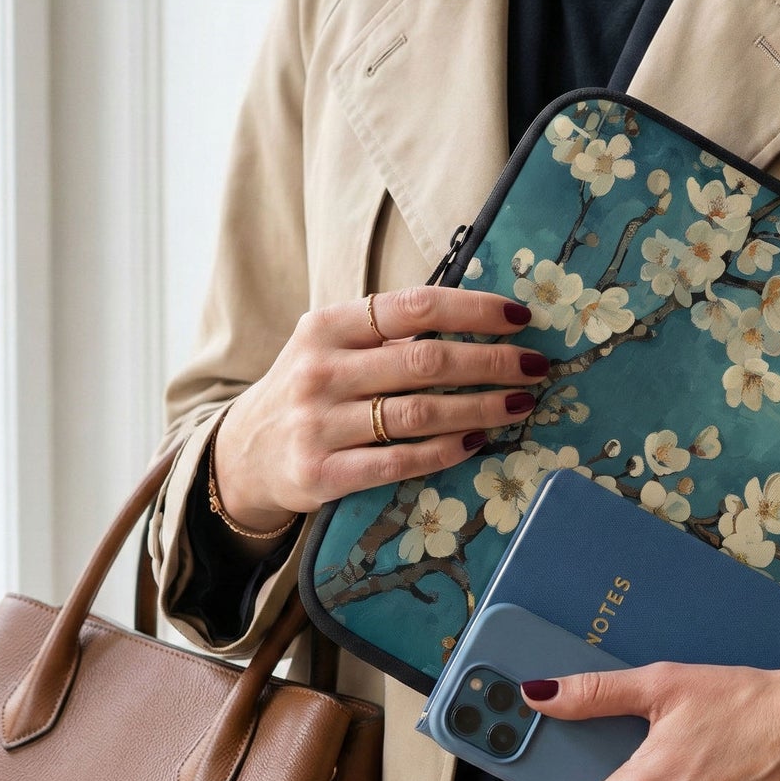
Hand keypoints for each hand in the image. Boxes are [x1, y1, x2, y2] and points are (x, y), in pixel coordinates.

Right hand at [211, 286, 549, 531]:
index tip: (521, 317)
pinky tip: (478, 441)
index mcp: (327, 326)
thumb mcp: (331, 347)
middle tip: (537, 366)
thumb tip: (478, 319)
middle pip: (425, 361)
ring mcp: (319, 424)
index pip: (414, 307)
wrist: (242, 456)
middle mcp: (320, 370)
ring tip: (522, 403)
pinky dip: (445, 451)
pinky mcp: (322, 473)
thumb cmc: (310, 392)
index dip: (474, 310)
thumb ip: (388, 333)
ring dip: (481, 407)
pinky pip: (399, 462)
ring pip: (419, 413)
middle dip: (492, 362)